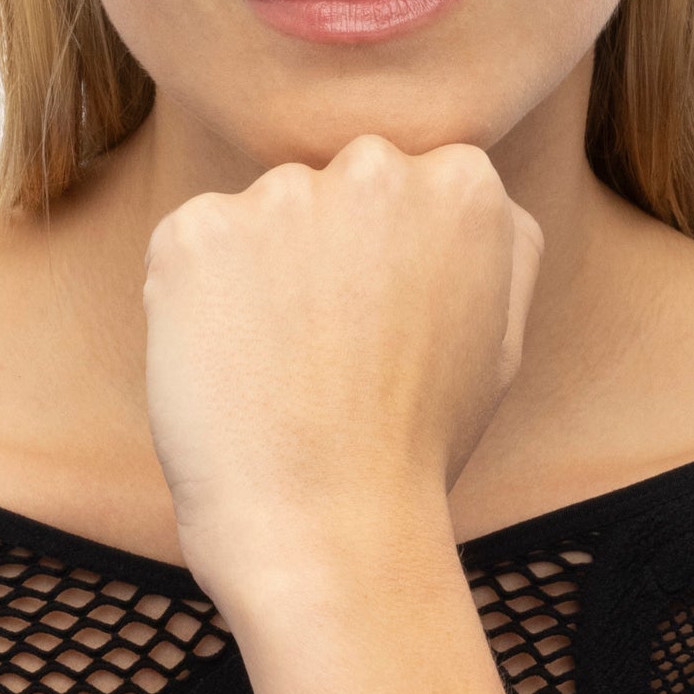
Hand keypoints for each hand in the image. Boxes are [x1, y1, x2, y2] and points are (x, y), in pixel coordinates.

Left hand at [142, 137, 542, 622]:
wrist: (325, 524)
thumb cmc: (416, 446)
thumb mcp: (502, 341)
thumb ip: (499, 247)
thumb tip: (467, 192)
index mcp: (464, 183)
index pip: (407, 185)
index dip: (388, 262)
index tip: (383, 328)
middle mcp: (374, 168)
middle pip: (333, 188)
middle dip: (323, 252)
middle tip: (329, 353)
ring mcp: (280, 196)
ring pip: (260, 218)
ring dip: (258, 274)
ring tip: (279, 369)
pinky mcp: (197, 231)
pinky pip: (192, 245)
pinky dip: (195, 298)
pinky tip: (229, 367)